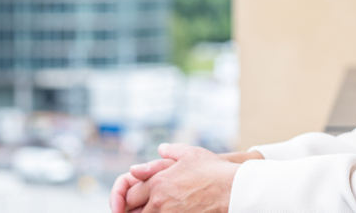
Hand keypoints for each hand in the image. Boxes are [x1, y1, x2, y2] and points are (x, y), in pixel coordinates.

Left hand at [109, 146, 263, 212]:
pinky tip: (164, 212)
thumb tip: (160, 149)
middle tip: (125, 208)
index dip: (122, 196)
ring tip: (148, 209)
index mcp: (158, 181)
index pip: (129, 191)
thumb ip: (171, 151)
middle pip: (131, 210)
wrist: (234, 190)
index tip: (122, 202)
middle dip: (128, 209)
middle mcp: (159, 200)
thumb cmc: (214, 170)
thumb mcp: (190, 154)